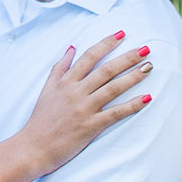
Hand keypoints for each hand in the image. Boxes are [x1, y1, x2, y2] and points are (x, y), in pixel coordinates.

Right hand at [16, 30, 153, 173]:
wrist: (33, 147)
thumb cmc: (39, 120)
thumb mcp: (46, 89)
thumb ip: (59, 68)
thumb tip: (71, 48)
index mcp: (66, 82)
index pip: (89, 56)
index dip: (106, 43)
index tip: (121, 34)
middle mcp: (76, 92)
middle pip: (106, 70)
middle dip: (127, 57)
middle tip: (145, 49)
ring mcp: (84, 109)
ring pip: (113, 88)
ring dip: (133, 76)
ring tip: (149, 67)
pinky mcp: (90, 126)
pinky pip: (115, 113)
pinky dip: (132, 105)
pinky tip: (146, 98)